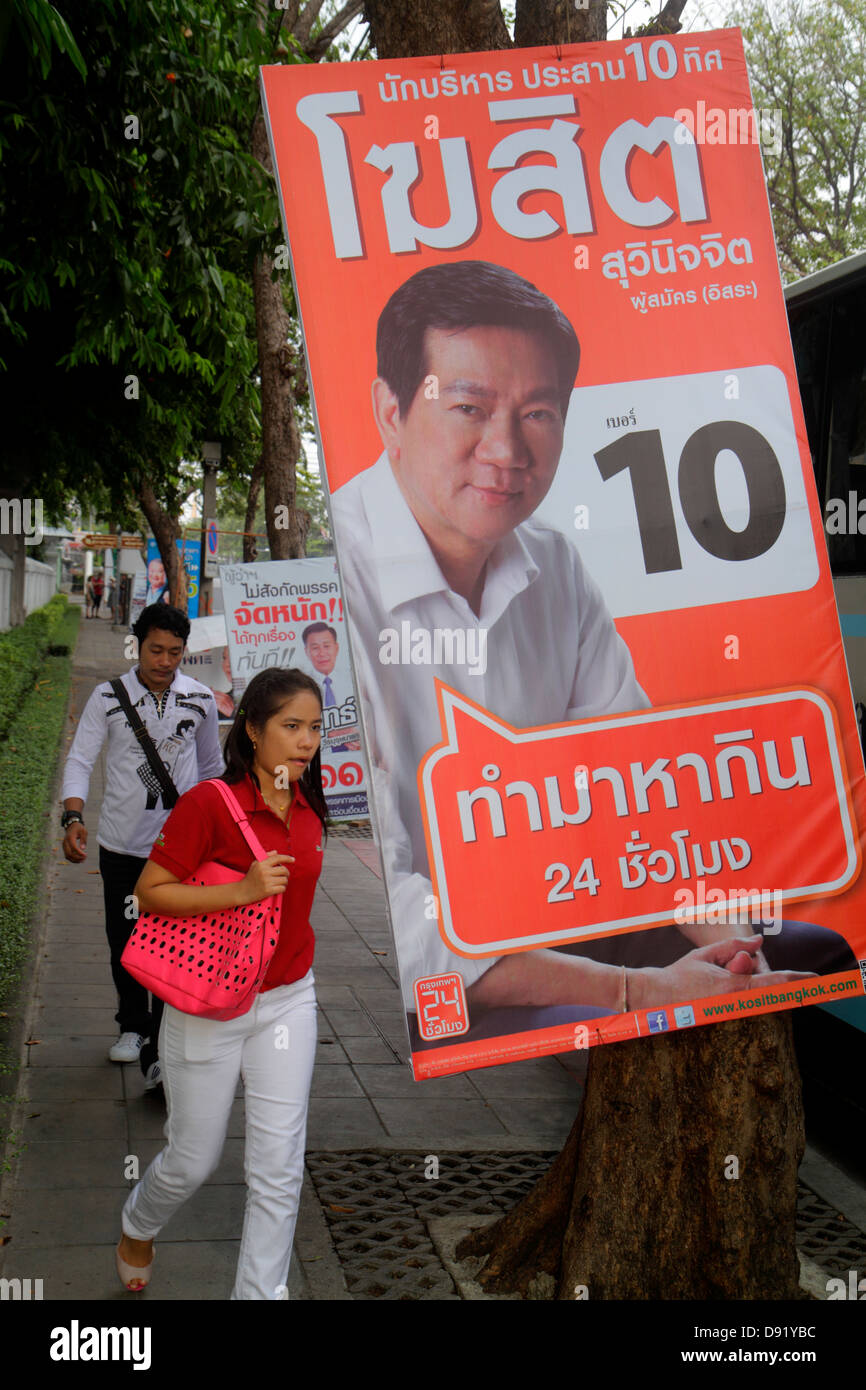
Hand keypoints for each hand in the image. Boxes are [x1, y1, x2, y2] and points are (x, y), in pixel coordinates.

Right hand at [63, 823, 87, 862]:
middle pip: (69, 853)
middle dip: (77, 857)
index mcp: (70, 838)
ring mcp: (64, 846)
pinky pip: (67, 855)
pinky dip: (72, 859)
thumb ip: (83, 839)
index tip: (85, 855)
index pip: (74, 848)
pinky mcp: (64, 848)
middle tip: (85, 858)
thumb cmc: (79, 828)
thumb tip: (83, 848)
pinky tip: (79, 860)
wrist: (72, 826)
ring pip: (67, 856)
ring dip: (75, 860)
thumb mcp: (83, 831)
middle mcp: (65, 842)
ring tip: (83, 860)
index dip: (79, 853)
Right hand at [239, 851, 293, 903]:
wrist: (242, 892)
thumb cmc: (250, 878)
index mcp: (261, 864)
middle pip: (284, 870)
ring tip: (279, 883)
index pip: (277, 858)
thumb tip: (276, 852)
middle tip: (283, 876)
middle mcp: (264, 871)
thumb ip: (266, 857)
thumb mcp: (255, 865)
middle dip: (286, 873)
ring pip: (284, 880)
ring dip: (284, 882)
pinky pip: (282, 888)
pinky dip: (282, 889)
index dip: (287, 858)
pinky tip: (277, 888)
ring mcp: (266, 881)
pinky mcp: (268, 890)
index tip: (292, 860)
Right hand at [635, 936, 815, 1006]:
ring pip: (755, 994)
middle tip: (733, 967)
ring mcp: (732, 1014)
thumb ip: (734, 946)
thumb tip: (758, 943)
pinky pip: (746, 1002)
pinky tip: (718, 984)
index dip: (797, 980)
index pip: (774, 983)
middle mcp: (736, 1003)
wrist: (657, 998)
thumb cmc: (679, 975)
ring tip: (714, 977)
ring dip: (746, 981)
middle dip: (756, 974)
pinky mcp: (726, 1018)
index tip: (815, 979)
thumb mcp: (706, 953)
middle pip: (765, 987)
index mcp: (734, 986)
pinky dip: (742, 990)